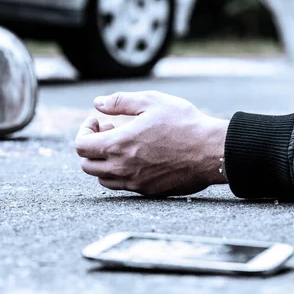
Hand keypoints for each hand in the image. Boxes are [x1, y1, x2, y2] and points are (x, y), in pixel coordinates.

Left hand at [75, 91, 228, 196]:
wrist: (212, 151)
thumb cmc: (184, 123)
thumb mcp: (151, 101)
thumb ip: (120, 102)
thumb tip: (98, 104)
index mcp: (119, 145)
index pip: (81, 146)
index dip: (85, 131)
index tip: (99, 121)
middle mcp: (122, 168)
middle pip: (87, 165)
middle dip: (92, 146)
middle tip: (111, 131)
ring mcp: (134, 182)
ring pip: (102, 178)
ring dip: (104, 161)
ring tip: (124, 144)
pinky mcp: (147, 191)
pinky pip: (122, 186)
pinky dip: (120, 172)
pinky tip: (137, 156)